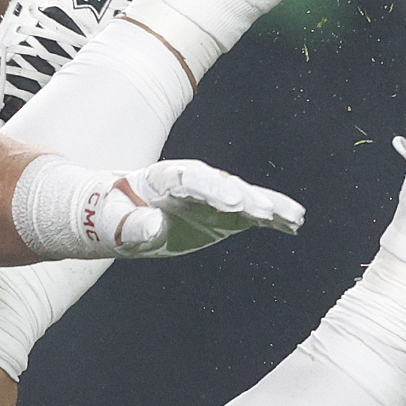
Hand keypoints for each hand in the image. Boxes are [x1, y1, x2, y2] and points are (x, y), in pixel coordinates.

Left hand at [106, 159, 303, 258]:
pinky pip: (249, 214)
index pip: (190, 178)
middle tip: (265, 211)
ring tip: (293, 216)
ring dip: (268, 206)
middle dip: (245, 197)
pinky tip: (293, 225)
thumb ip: (132, 224)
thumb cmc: (111, 216)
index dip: (212, 188)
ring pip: (243, 197)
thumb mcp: (113, 223)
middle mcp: (193, 182)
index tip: (232, 201)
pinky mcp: (221, 213)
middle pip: (222, 185)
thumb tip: (153, 227)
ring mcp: (210, 197)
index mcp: (162, 178)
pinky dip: (270, 218)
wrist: (119, 215)